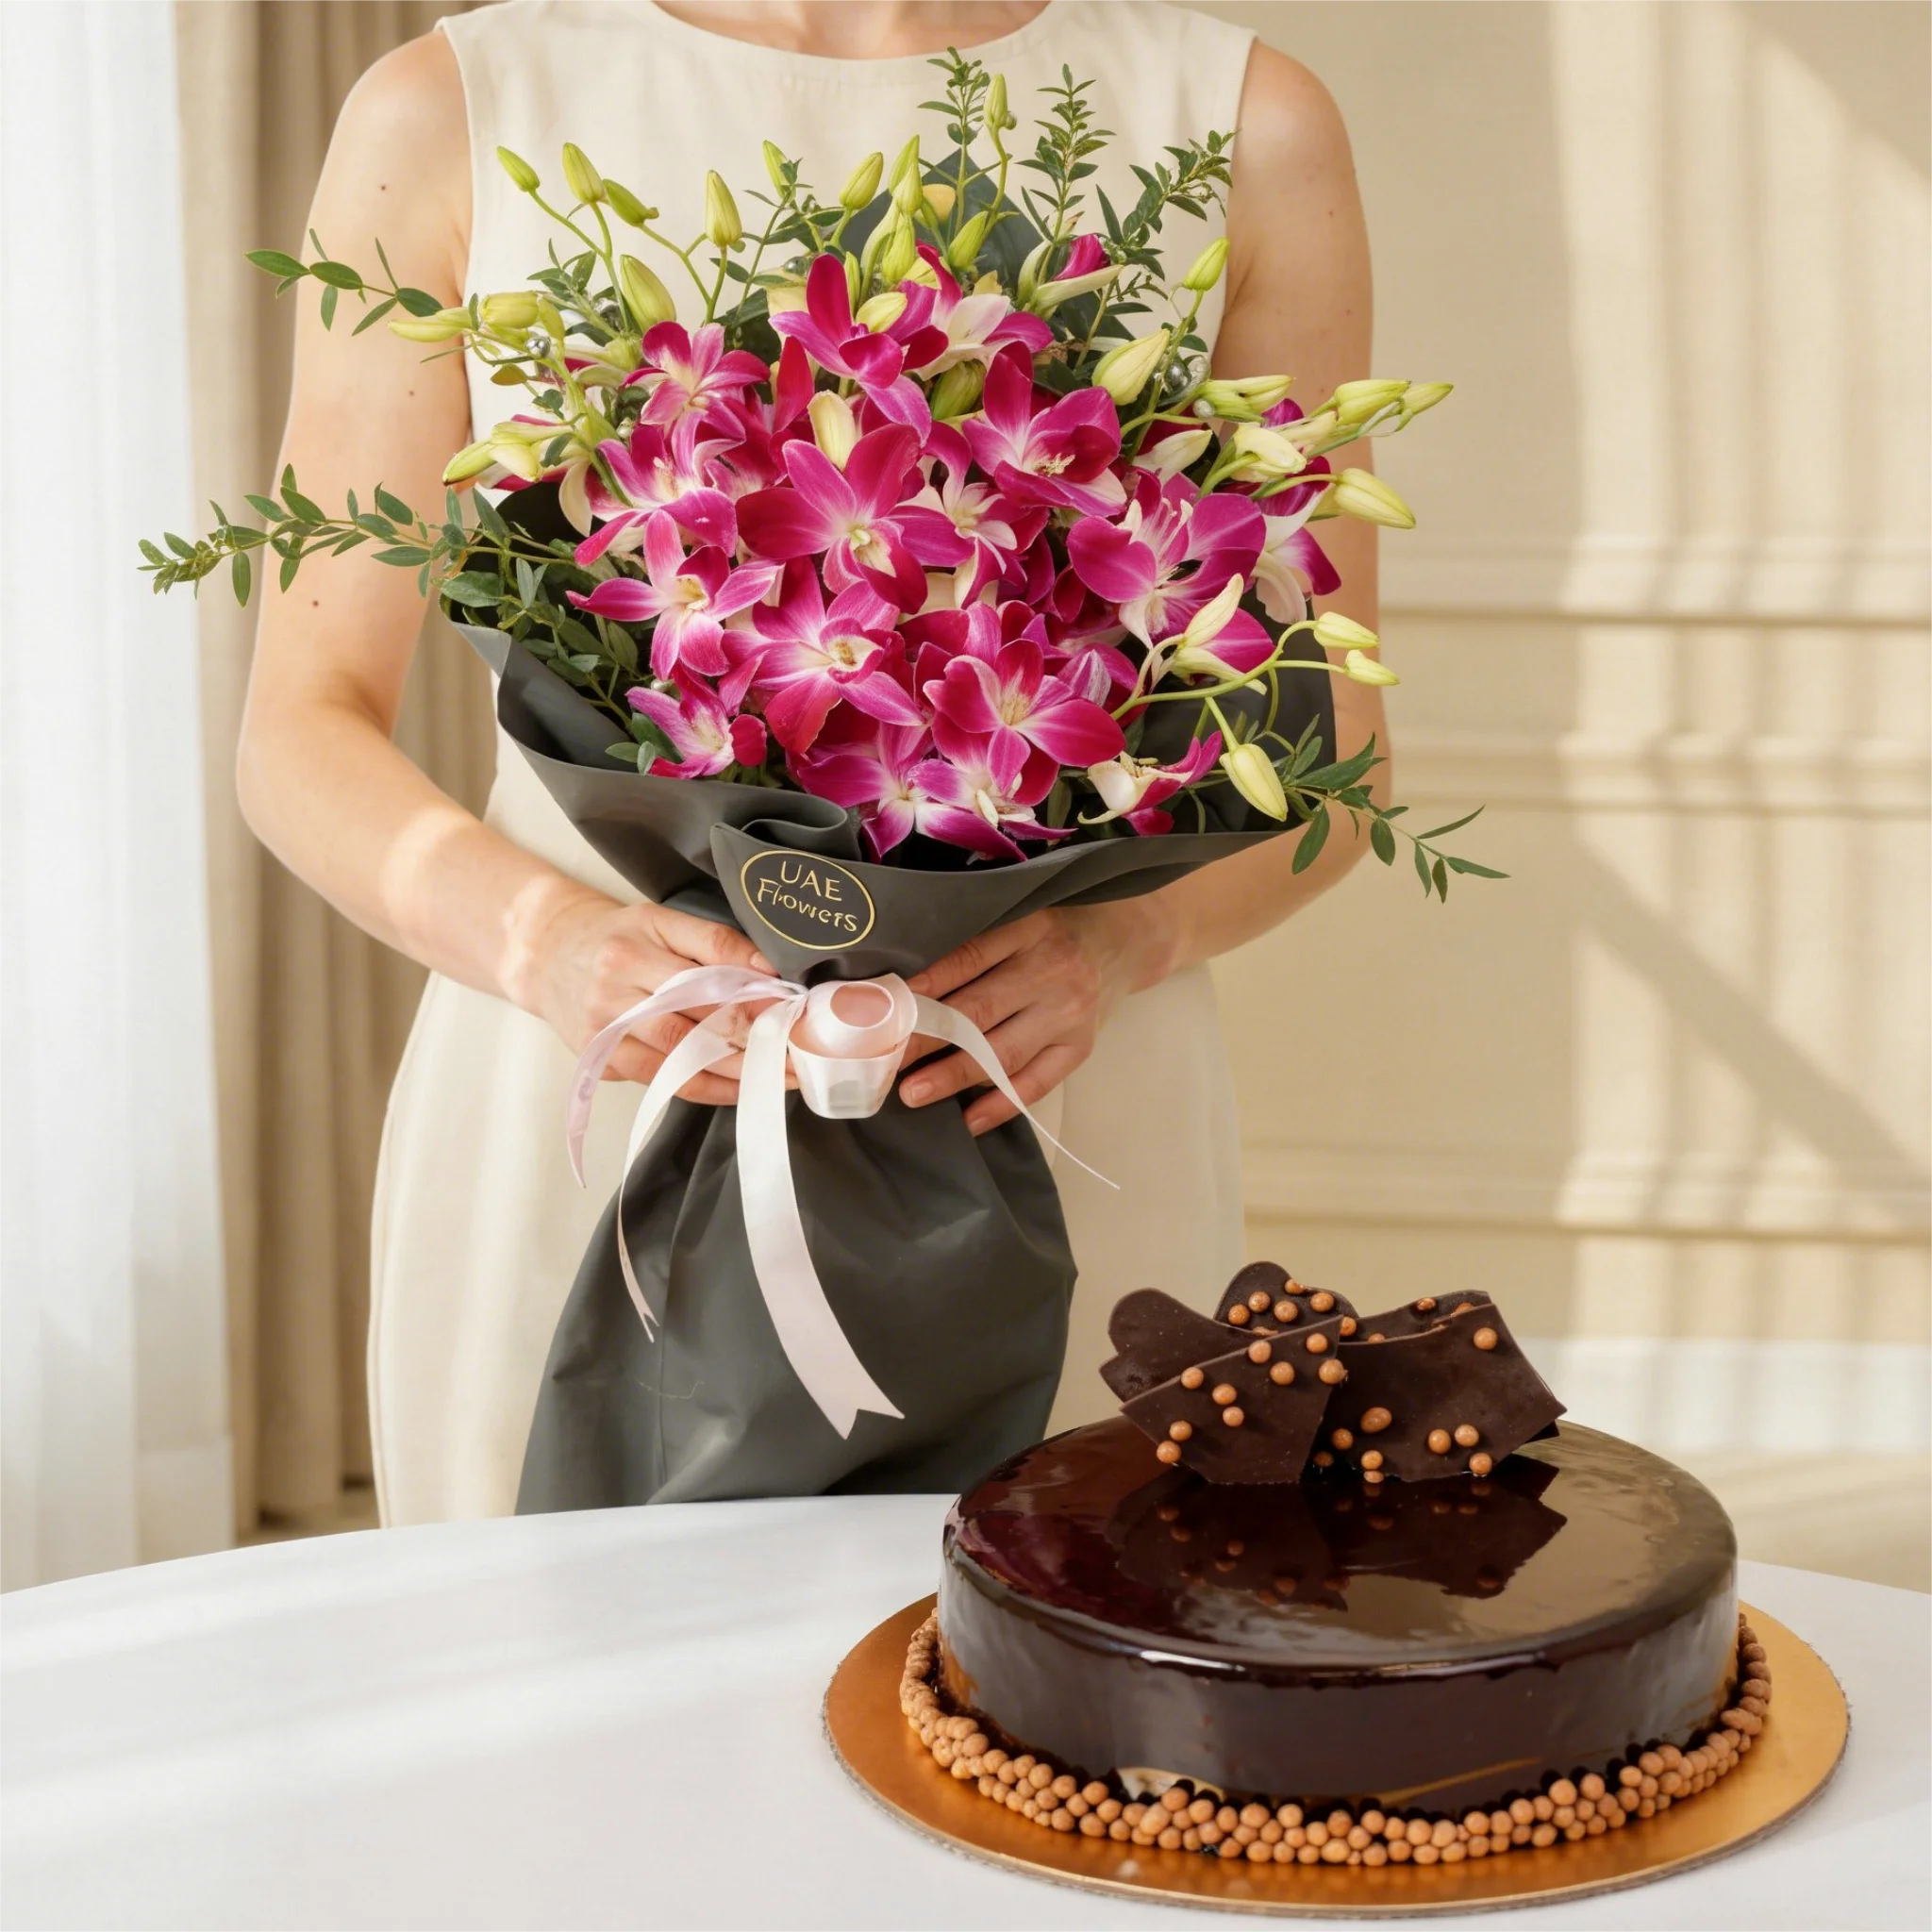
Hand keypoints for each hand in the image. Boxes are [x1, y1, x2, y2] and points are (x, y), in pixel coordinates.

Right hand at [519, 886, 778, 1102]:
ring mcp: (606, 1029)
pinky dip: (706, 1087)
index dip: (755, 991)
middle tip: (798, 1050)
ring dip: (737, 1070)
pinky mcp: (601, 1060)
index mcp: (636, 945)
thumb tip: (769, 969)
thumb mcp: (659, 921)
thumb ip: (713, 942)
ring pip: (681, 1057)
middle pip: (697, 1018)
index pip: (707, 967)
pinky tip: (740, 1086)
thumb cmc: (614, 938)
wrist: (545, 955)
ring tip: (780, 1074)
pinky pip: (663, 1080)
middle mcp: (617, 987)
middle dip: (754, 1036)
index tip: (793, 1007)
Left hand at [897, 902, 1177, 1134]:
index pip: (970, 958)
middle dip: (927, 1039)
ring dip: (954, 1076)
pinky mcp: (1080, 1047)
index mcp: (1030, 930)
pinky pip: (1037, 1083)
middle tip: (886, 1060)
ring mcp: (1067, 1015)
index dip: (927, 984)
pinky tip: (968, 1119)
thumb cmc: (1059, 928)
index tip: (889, 1007)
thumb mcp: (1024, 915)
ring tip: (913, 1093)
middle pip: (978, 1011)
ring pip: (1003, 1053)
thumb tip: (910, 982)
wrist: (1127, 939)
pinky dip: (1001, 1103)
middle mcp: (1050, 973)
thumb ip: (980, 941)